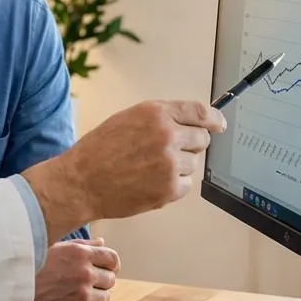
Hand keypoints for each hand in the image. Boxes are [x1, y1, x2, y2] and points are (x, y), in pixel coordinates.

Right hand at [24, 100, 225, 238]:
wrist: (81, 182)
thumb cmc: (98, 152)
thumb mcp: (126, 120)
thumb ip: (159, 118)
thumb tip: (190, 123)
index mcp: (155, 113)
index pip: (199, 112)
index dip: (213, 119)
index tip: (219, 125)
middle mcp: (166, 135)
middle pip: (202, 139)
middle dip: (189, 145)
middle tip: (166, 152)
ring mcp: (169, 163)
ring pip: (192, 164)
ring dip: (176, 167)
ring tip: (147, 169)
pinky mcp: (169, 188)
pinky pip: (185, 185)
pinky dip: (172, 186)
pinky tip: (148, 182)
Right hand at [29, 237, 120, 300]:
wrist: (13, 290)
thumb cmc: (31, 266)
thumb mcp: (55, 246)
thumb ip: (82, 244)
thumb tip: (101, 243)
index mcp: (80, 254)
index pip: (112, 259)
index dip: (111, 264)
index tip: (107, 268)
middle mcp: (85, 273)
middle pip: (110, 280)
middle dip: (101, 280)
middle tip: (86, 282)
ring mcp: (82, 294)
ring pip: (105, 298)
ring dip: (95, 296)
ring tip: (77, 294)